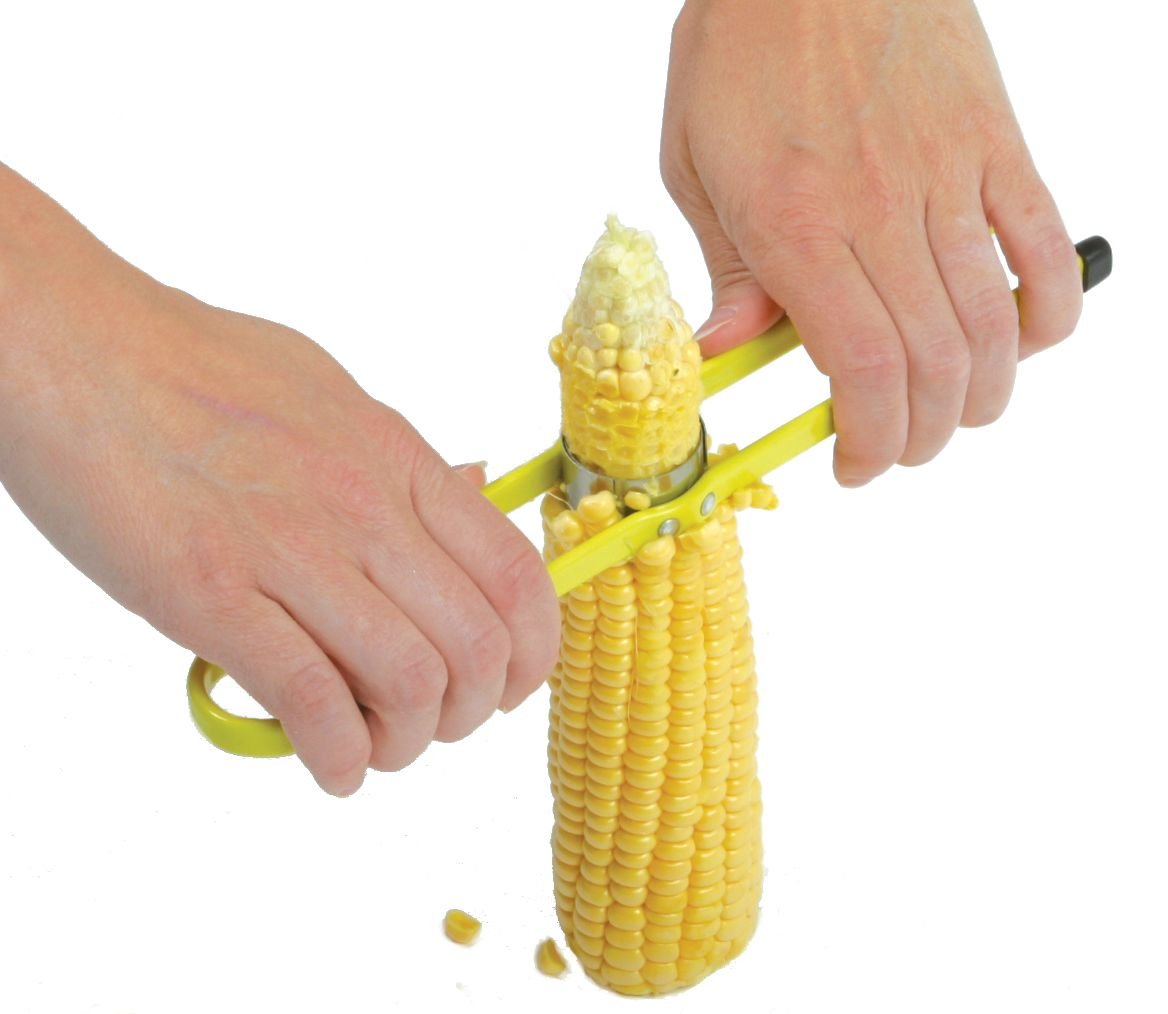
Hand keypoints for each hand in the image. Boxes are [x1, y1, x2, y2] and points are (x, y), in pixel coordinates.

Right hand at [0, 164, 560, 794]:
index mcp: (397, 459)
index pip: (516, 576)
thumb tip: (474, 484)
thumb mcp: (332, 394)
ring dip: (405, 742)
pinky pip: (309, 698)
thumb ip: (405, 457)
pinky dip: (336, 756)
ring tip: (375, 748)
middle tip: (432, 726)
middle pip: (476, 646)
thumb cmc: (196, 364)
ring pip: (409, 683)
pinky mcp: (208, 592)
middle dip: (470, 713)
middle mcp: (363, 506)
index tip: (508, 687)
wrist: (74, 346)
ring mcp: (290, 549)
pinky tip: (330, 767)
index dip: (531, 653)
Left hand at [662, 0, 1081, 485]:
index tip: (855, 466)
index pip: (856, 366)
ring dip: (985, 394)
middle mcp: (879, 210)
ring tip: (958, 417)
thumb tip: (727, 354)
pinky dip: (1051, 309)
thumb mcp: (693, 166)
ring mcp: (949, 175)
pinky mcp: (997, 142)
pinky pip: (1043, 243)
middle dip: (922, 434)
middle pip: (931, 363)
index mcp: (793, 224)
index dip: (869, 438)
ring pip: (993, 321)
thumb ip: (724, 271)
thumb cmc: (739, 48)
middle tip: (899, 451)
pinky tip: (1029, 343)